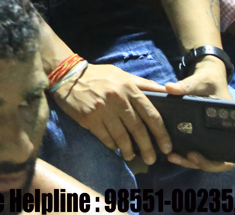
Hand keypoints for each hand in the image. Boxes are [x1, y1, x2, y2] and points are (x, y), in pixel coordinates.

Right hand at [51, 61, 170, 164]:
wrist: (68, 75)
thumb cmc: (98, 75)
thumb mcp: (122, 75)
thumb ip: (143, 84)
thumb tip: (166, 90)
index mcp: (128, 88)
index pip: (150, 114)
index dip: (161, 133)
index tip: (166, 146)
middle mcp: (117, 99)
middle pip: (137, 128)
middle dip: (147, 147)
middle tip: (152, 159)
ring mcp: (102, 110)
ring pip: (121, 136)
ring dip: (129, 150)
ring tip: (133, 157)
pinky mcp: (89, 118)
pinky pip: (105, 137)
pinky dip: (113, 145)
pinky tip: (116, 148)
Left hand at [165, 57, 234, 175]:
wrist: (200, 81)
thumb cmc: (207, 81)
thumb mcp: (200, 81)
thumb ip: (187, 85)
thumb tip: (170, 88)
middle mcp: (227, 136)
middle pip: (226, 160)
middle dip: (209, 163)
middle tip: (192, 155)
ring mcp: (213, 141)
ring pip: (209, 161)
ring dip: (193, 163)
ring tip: (173, 156)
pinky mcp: (200, 141)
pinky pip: (196, 156)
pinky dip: (184, 158)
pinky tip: (170, 154)